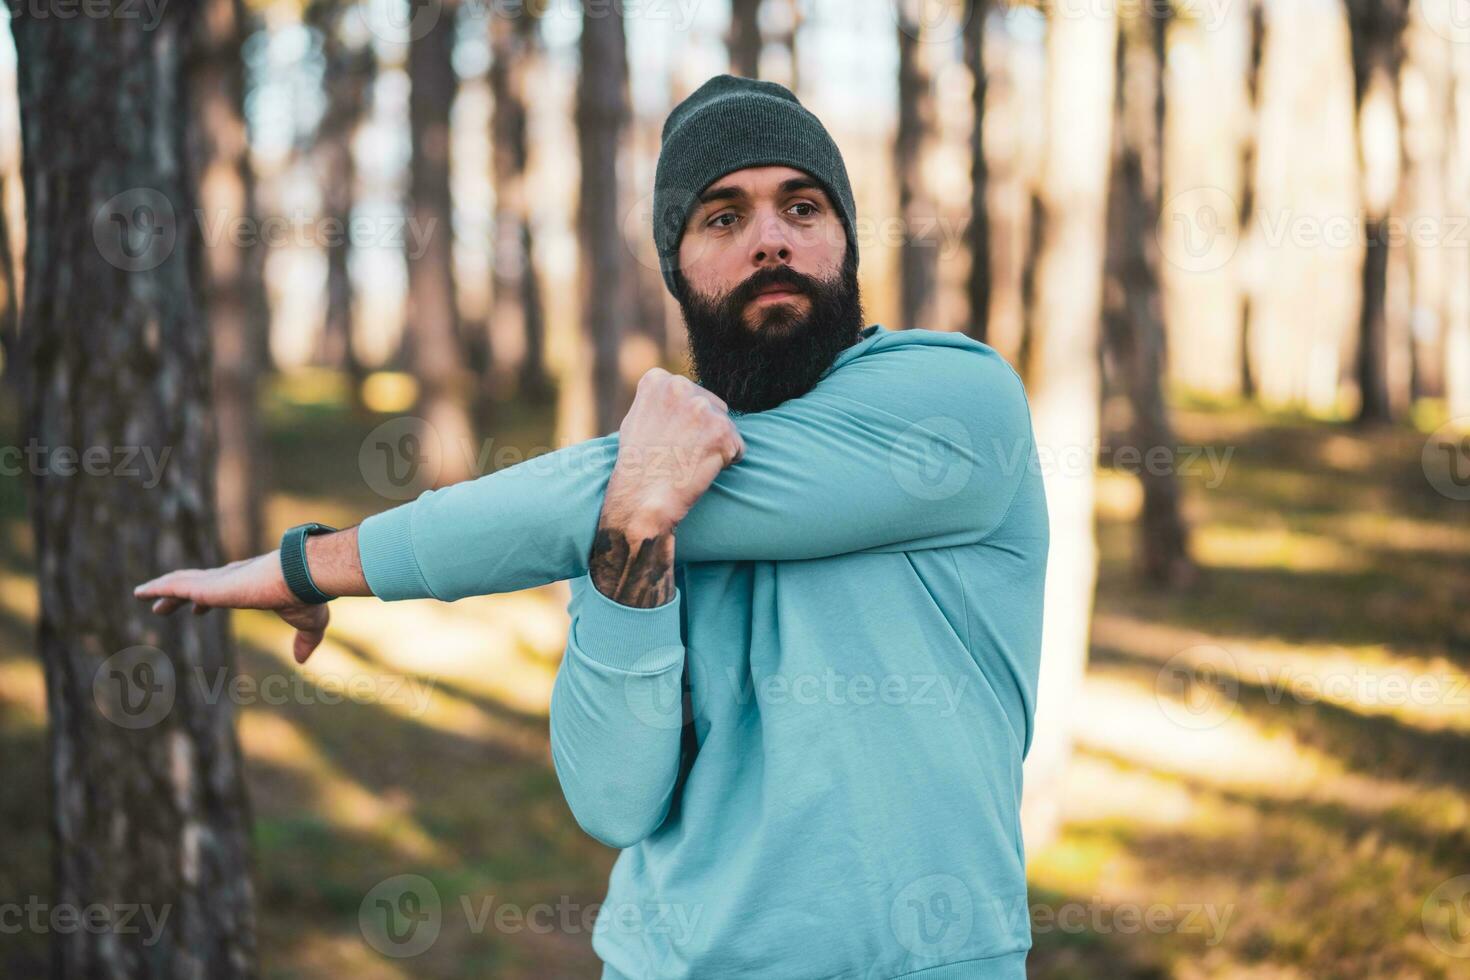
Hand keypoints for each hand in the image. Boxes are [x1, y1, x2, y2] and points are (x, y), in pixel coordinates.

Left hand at [134, 552, 329, 663]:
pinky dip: (156, 587)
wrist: (301, 575)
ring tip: (143, 595)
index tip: (197, 607)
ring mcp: (218, 581)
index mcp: (252, 584)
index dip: (207, 598)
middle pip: (198, 584)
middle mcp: (232, 578)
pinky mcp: (207, 587)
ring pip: (182, 583)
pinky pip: (174, 585)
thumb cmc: (306, 595)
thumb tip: (302, 660)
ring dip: (162, 590)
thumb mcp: (308, 623)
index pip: (223, 589)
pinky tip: (140, 592)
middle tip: (163, 605)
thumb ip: (304, 640)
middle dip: (181, 594)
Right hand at [606, 367, 745, 535]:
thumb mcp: (639, 417)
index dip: (686, 422)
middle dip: (705, 430)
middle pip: (713, 407)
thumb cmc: (638, 464)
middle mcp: (680, 387)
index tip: (669, 439)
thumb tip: (681, 391)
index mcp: (658, 380)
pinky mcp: (722, 431)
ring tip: (689, 462)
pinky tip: (700, 470)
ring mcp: (702, 408)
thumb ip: (662, 400)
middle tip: (682, 453)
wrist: (642, 499)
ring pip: (727, 427)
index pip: (693, 394)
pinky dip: (726, 462)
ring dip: (716, 446)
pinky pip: (738, 447)